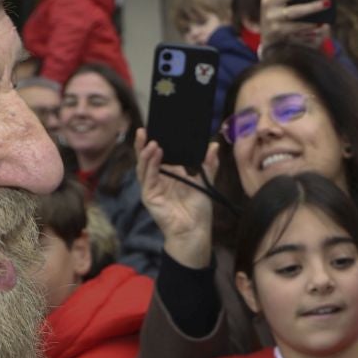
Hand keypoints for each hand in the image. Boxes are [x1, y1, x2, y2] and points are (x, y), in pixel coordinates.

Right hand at [134, 129, 217, 268]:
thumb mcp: (205, 181)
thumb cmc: (198, 208)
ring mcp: (152, 187)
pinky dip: (151, 165)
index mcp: (169, 174)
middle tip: (145, 129)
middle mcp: (158, 179)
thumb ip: (208, 164)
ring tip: (151, 140)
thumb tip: (214, 145)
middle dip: (144, 144)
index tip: (158, 127)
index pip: (159, 154)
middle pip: (146, 158)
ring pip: (144, 166)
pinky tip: (155, 154)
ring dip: (146, 153)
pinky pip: (148, 178)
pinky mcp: (149, 196)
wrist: (195, 230)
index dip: (157, 141)